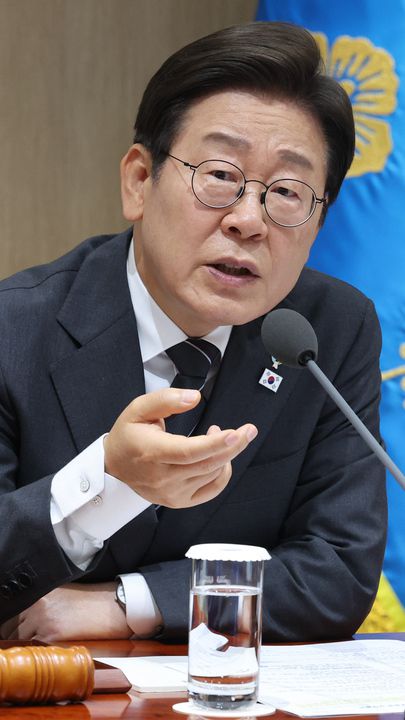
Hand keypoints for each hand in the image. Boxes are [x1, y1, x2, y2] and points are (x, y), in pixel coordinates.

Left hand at [0, 583, 130, 641]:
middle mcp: (38, 605)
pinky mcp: (52, 637)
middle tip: (30, 639)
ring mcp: (43, 621)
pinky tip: (50, 648)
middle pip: (10, 627)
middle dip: (18, 635)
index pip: (11, 613)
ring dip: (27, 644)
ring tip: (42, 644)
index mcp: (40, 593)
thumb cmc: (91, 603)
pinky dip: (38, 652)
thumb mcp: (62, 595)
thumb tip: (22, 619)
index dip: (11, 625)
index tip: (15, 631)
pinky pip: (34, 649)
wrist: (113, 608)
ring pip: (20, 640)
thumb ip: (41, 604)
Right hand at [104, 387, 257, 507]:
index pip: (189, 451)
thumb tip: (193, 398)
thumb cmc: (128, 437)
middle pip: (207, 464)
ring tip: (221, 435)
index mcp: (152, 452)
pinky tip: (223, 459)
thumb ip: (166, 400)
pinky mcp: (179, 501)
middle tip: (248, 430)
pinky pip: (211, 490)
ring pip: (212, 475)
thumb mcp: (139, 409)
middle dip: (233, 445)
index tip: (235, 433)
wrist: (114, 468)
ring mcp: (172, 492)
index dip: (215, 443)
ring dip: (225, 454)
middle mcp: (163, 477)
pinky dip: (223, 474)